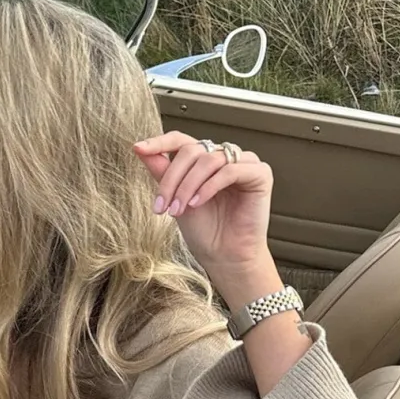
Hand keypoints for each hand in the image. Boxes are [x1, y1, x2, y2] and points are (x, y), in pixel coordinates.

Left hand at [134, 132, 273, 304]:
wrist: (224, 257)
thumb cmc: (205, 232)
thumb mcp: (175, 198)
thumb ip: (162, 172)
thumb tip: (141, 149)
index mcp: (204, 160)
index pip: (181, 140)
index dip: (160, 142)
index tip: (139, 148)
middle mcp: (224, 157)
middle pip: (191, 151)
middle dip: (172, 179)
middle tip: (162, 206)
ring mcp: (244, 163)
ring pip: (208, 159)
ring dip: (188, 186)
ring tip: (179, 210)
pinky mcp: (260, 174)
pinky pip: (230, 170)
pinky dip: (209, 186)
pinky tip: (198, 203)